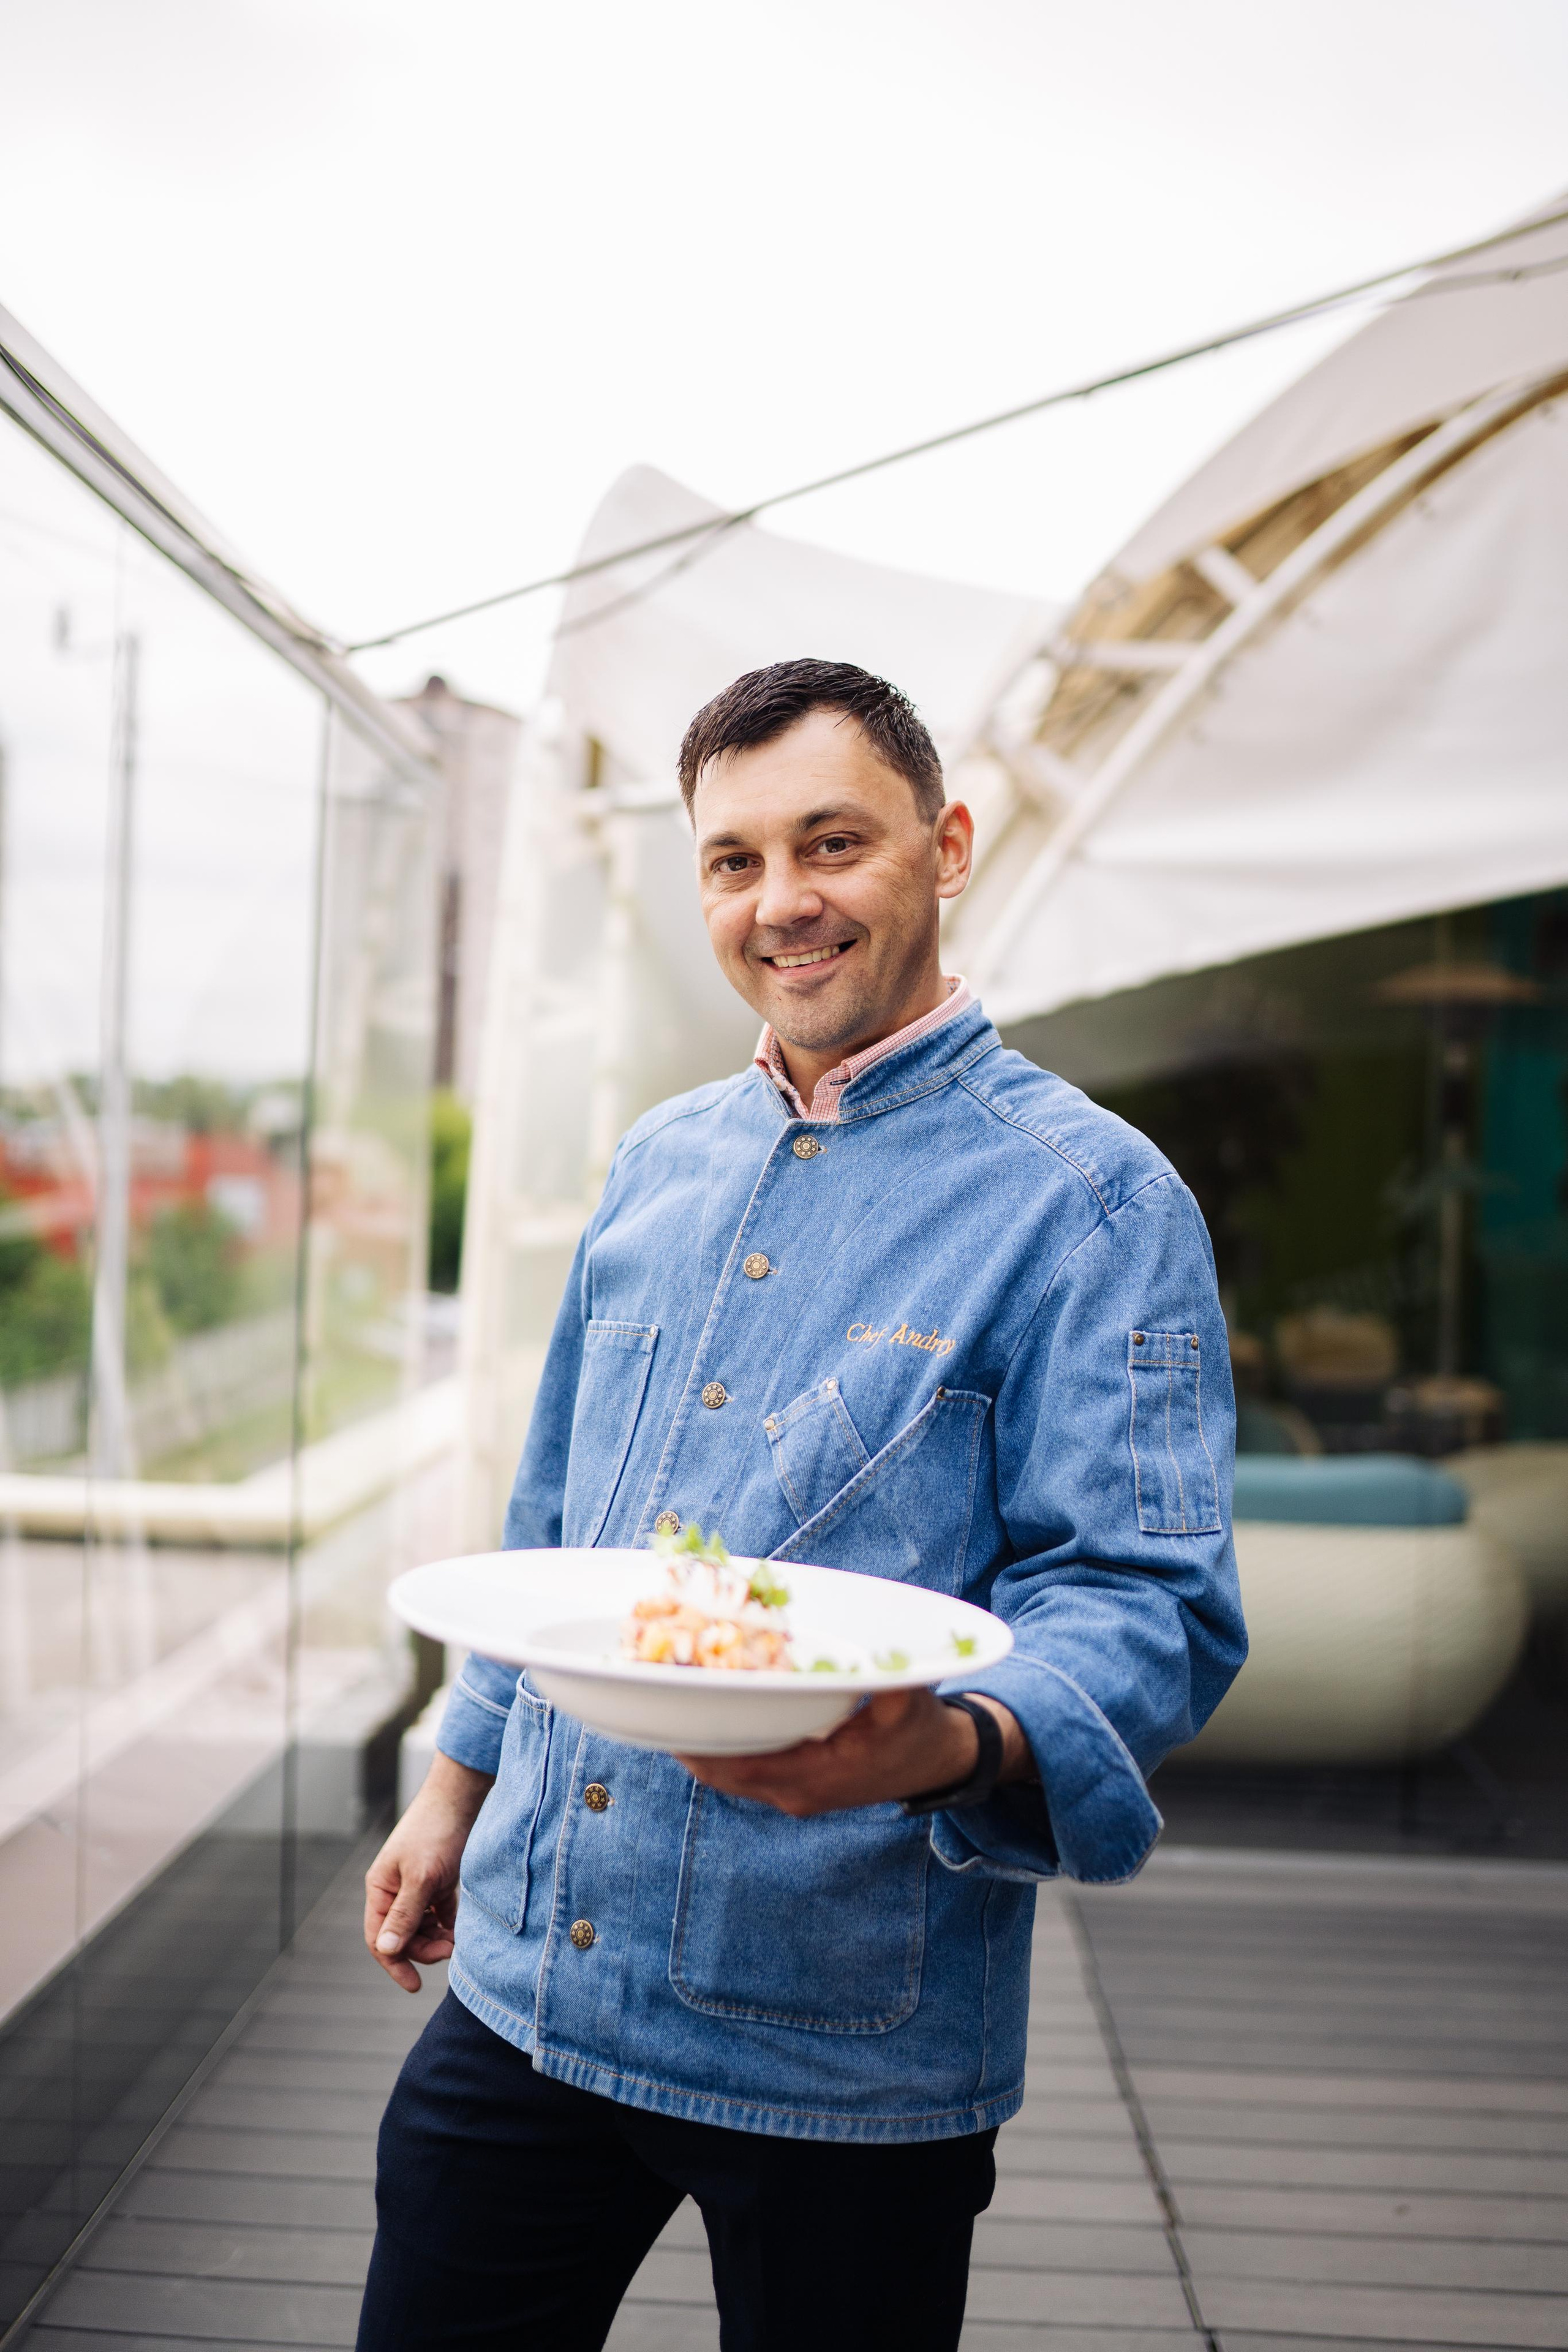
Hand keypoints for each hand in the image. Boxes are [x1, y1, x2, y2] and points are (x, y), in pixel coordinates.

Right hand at [364, 1753, 493, 1990]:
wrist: (462, 1797)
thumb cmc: (437, 1832)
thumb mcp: (421, 1877)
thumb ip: (405, 1914)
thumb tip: (386, 1950)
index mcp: (381, 1888)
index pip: (379, 1938)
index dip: (394, 1964)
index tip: (414, 1985)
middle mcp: (395, 1889)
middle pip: (403, 1936)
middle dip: (423, 1949)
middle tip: (450, 1951)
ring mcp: (417, 1886)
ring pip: (423, 1928)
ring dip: (438, 1940)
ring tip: (458, 1942)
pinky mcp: (439, 1882)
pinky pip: (440, 1915)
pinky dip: (449, 1925)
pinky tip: (463, 1930)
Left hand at [676, 1688, 1029, 1817]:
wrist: (938, 1762)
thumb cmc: (920, 1728)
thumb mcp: (907, 1699)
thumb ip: (883, 1676)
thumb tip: (863, 1647)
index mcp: (817, 1776)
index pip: (739, 1766)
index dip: (699, 1740)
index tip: (669, 1708)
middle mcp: (796, 1793)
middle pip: (720, 1771)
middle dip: (686, 1735)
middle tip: (657, 1690)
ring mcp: (792, 1793)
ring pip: (727, 1773)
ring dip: (700, 1739)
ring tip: (672, 1697)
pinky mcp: (793, 1785)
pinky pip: (744, 1769)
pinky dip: (723, 1743)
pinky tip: (709, 1711)